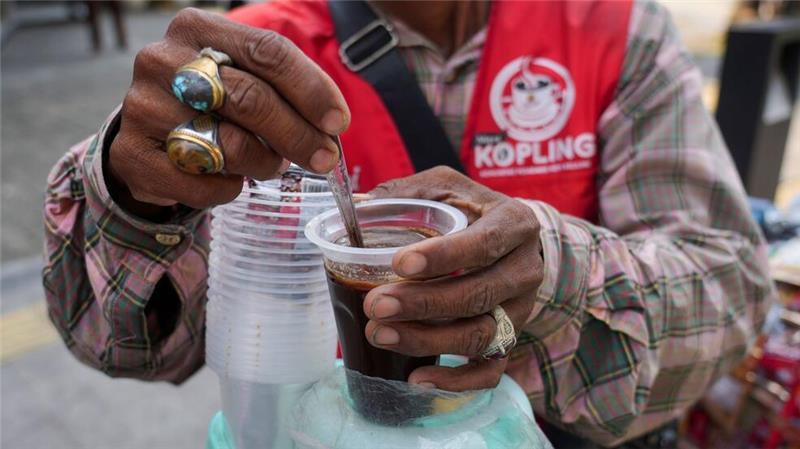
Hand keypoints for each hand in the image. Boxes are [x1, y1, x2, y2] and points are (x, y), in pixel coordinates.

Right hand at [108, 8, 349, 217]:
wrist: (147, 137)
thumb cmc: (209, 104)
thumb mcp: (240, 76)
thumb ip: (281, 87)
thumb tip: (331, 124)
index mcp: (197, 29)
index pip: (267, 51)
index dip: (311, 89)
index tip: (338, 122)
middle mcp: (163, 61)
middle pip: (251, 98)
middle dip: (299, 134)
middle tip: (325, 158)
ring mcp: (142, 107)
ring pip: (229, 145)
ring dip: (265, 163)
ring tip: (272, 164)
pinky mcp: (132, 154)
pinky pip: (202, 183)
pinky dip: (229, 189)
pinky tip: (231, 180)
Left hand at [364, 166, 543, 390]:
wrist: (512, 243)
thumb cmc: (469, 211)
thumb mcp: (444, 187)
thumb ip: (405, 193)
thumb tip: (354, 207)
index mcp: (513, 223)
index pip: (483, 243)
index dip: (443, 257)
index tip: (398, 264)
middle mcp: (525, 268)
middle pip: (479, 294)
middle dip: (423, 304)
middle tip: (375, 305)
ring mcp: (520, 309)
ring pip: (481, 335)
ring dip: (427, 340)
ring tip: (380, 334)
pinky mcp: (511, 339)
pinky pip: (490, 370)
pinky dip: (455, 380)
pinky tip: (416, 377)